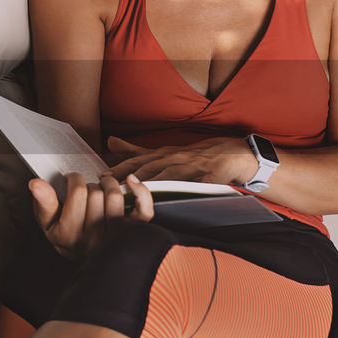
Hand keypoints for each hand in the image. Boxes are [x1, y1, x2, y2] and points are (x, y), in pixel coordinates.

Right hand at [29, 172, 152, 258]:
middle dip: (90, 184)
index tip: (71, 179)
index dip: (74, 179)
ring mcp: (116, 235)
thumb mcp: (49, 224)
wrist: (92, 263)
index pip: (77, 192)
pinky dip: (141, 191)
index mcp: (71, 233)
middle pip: (96, 192)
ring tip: (102, 187)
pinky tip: (131, 181)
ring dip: (109, 184)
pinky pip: (143, 209)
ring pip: (115, 196)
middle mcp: (94, 236)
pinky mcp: (134, 232)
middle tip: (86, 189)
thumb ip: (43, 203)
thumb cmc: (70, 239)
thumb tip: (36, 183)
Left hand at [103, 136, 253, 185]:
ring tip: (142, 191)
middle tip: (116, 187)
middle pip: (152, 168)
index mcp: (165, 155)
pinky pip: (203, 183)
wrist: (234, 152)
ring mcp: (195, 166)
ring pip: (174, 175)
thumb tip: (110, 142)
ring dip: (158, 182)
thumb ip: (137, 151)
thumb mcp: (165, 151)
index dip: (121, 168)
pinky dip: (195, 188)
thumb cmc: (195, 156)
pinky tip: (186, 196)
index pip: (139, 162)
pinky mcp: (214, 175)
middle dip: (133, 176)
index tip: (104, 177)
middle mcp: (177, 158)